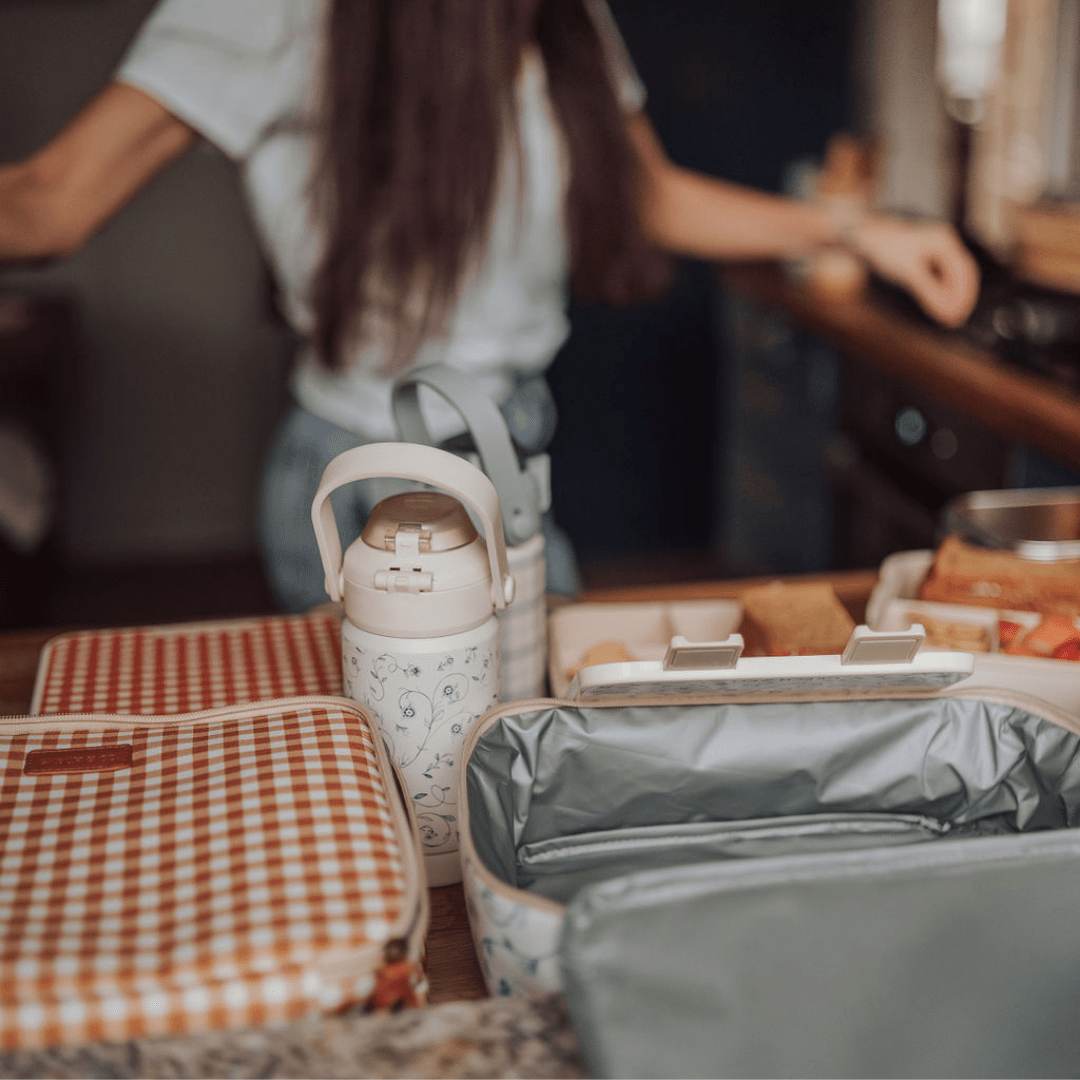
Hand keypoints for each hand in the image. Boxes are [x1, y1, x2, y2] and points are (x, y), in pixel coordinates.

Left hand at [847, 215, 979, 327]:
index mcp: (943, 240)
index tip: (958, 317)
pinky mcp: (926, 251)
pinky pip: (941, 272)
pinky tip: (936, 302)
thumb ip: (929, 291)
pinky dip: (942, 288)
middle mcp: (944, 239)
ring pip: (952, 273)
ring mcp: (936, 244)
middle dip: (961, 297)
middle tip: (956, 321)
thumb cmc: (885, 250)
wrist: (865, 234)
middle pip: (962, 272)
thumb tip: (948, 313)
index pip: (964, 272)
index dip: (965, 296)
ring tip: (948, 316)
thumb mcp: (907, 272)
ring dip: (952, 294)